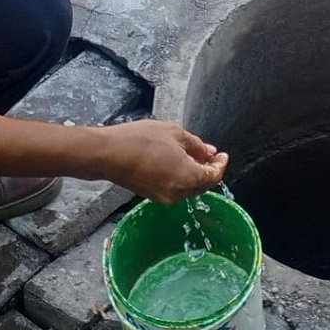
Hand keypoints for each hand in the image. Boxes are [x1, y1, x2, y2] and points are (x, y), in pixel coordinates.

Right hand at [97, 120, 228, 203]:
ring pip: (189, 188)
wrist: (108, 153)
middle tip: (211, 154)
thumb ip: (197, 145)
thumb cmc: (139, 140)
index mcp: (187, 177)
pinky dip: (182, 178)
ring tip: (193, 155)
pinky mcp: (152, 195)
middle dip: (209, 170)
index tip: (222, 154)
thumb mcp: (175, 134)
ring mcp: (164, 196)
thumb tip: (209, 152)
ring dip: (196, 174)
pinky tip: (178, 162)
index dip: (221, 164)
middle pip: (203, 185)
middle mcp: (178, 193)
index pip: (214, 176)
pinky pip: (175, 188)